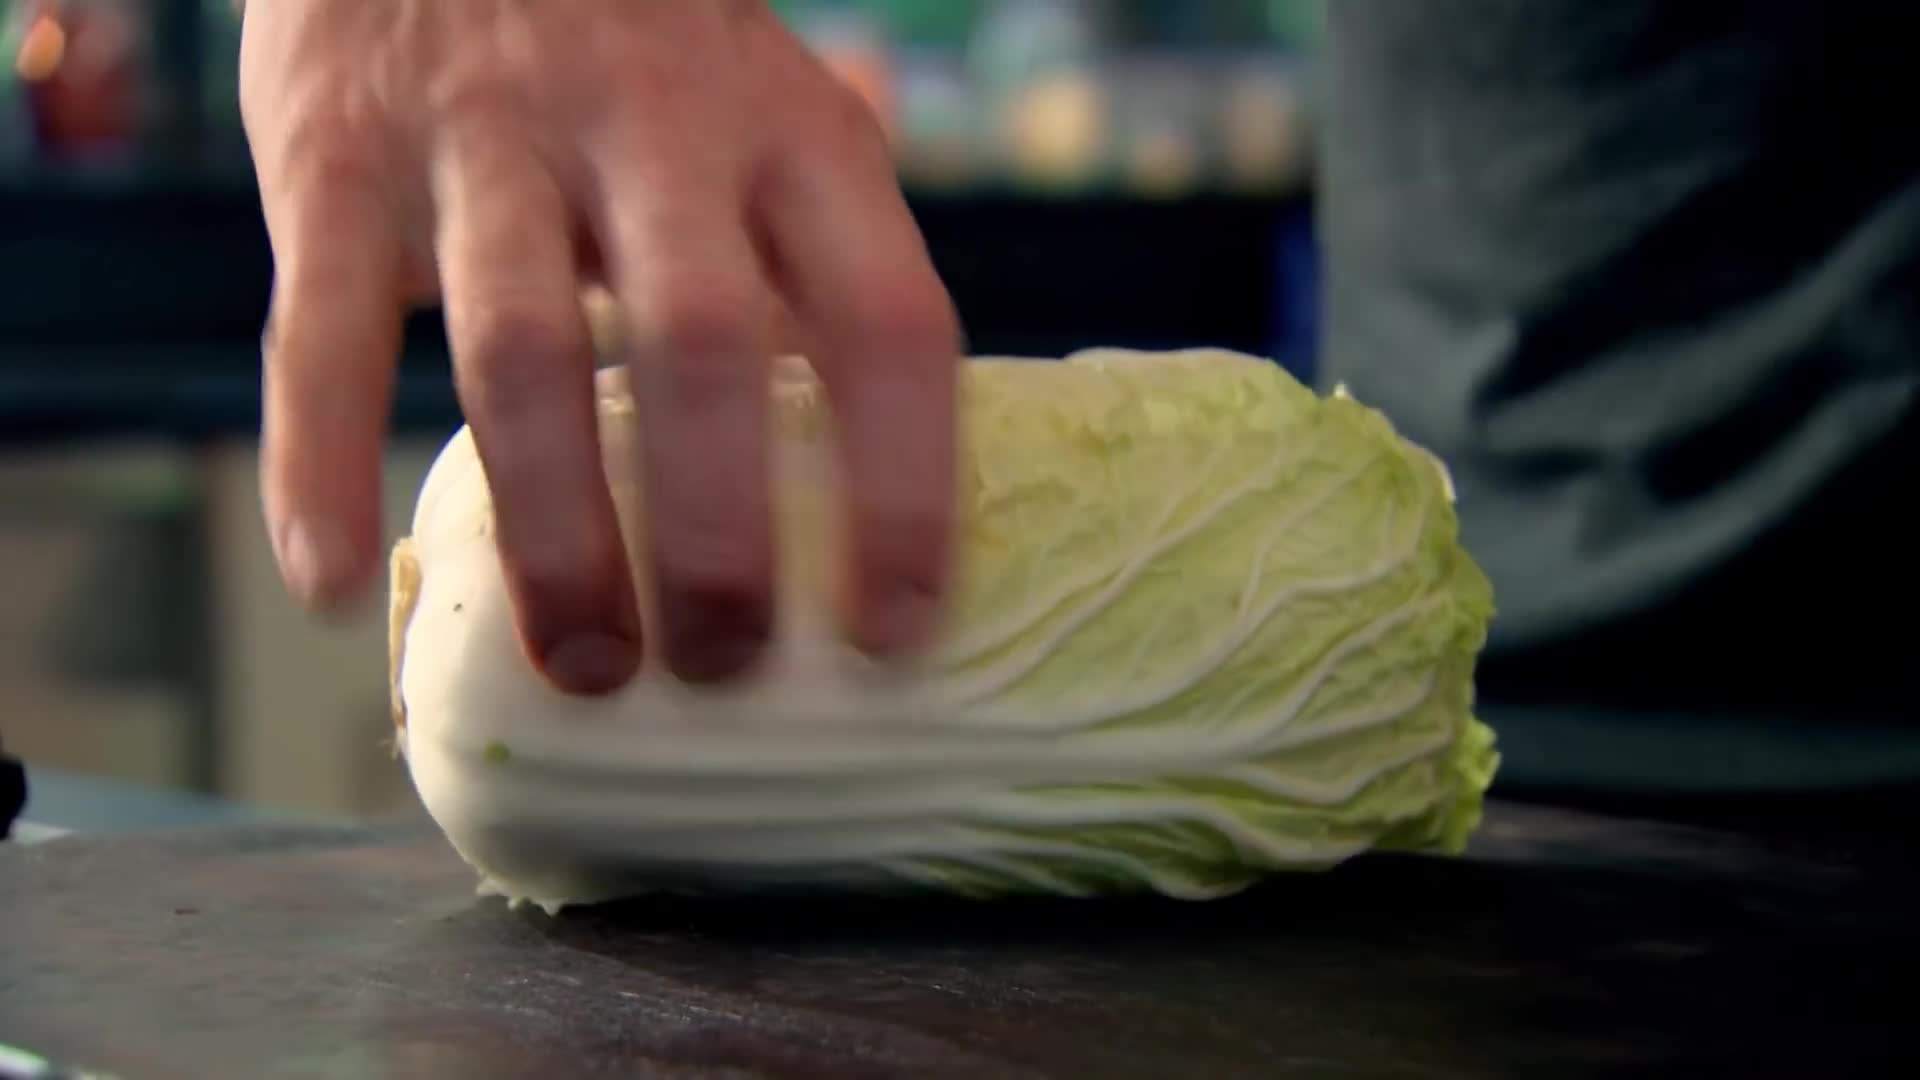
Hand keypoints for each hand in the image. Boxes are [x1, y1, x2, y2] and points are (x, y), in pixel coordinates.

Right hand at [241, 0, 959, 691]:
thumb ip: (827, 257)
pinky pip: (322, 326)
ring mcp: (489, 136)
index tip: (895, 633)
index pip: (888, 321)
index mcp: (791, 136)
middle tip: (718, 668)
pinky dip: (316, 459)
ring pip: (523, 349)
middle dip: (718, 535)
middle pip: (705, 344)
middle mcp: (656, 126)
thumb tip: (903, 440)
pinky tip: (329, 583)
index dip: (905, 491)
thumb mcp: (770, 112)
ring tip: (580, 663)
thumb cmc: (640, 49)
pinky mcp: (338, 155)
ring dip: (556, 529)